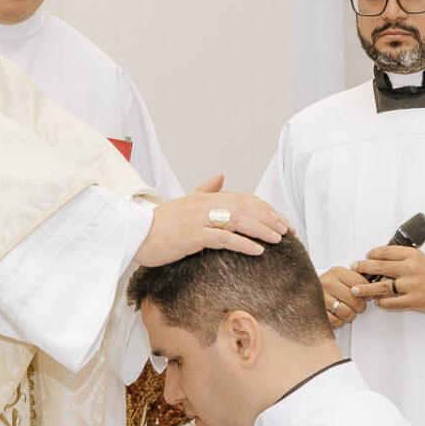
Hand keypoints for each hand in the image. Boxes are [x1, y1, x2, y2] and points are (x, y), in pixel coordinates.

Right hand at [133, 174, 290, 267]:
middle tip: (288, 231)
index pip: (245, 199)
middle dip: (271, 219)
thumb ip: (206, 189)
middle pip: (247, 208)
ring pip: (239, 220)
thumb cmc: (161, 223)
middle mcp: (206, 204)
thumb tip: (221, 175)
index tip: (282, 222)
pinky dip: (243, 243)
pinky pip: (223, 238)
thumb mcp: (185, 202)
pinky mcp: (193, 235)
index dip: (267, 209)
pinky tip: (258, 251)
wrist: (136, 233)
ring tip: (279, 239)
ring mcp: (200, 219)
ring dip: (262, 229)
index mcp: (207, 197)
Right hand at [320, 265, 370, 327]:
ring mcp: (322, 297)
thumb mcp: (340, 276)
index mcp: (336, 272)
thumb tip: (372, 287)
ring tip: (347, 311)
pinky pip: (337, 321)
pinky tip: (337, 315)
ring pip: (347, 312)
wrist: (303, 290)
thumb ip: (355, 280)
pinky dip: (340, 321)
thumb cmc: (326, 286)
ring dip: (350, 315)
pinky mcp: (318, 311)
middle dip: (360, 306)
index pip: (361, 283)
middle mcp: (328, 283)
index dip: (368, 292)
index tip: (367, 295)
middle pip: (356, 300)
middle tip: (357, 306)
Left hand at [350, 246, 424, 314]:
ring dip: (366, 289)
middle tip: (353, 269)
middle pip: (379, 266)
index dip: (372, 254)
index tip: (365, 256)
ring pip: (381, 286)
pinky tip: (377, 302)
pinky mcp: (413, 300)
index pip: (386, 251)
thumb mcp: (421, 258)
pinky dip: (382, 302)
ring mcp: (411, 285)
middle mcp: (410, 268)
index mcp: (412, 256)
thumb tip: (381, 258)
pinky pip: (392, 302)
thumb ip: (403, 257)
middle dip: (363, 268)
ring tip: (356, 290)